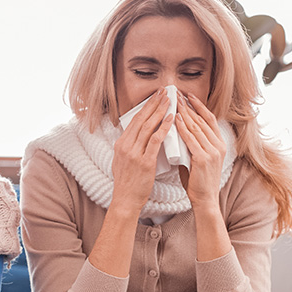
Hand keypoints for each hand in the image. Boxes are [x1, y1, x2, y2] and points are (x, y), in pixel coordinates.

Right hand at [110, 88, 174, 214]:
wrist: (126, 200)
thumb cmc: (127, 183)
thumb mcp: (122, 161)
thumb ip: (129, 148)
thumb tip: (136, 136)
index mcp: (120, 145)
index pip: (134, 121)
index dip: (145, 107)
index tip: (155, 97)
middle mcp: (125, 146)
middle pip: (141, 120)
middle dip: (153, 104)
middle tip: (164, 92)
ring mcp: (134, 154)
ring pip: (148, 127)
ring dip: (160, 112)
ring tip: (170, 100)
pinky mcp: (144, 162)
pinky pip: (155, 141)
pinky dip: (164, 128)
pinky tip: (171, 119)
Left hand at [174, 93, 226, 209]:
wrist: (204, 200)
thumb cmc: (197, 182)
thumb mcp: (196, 159)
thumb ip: (190, 146)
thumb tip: (176, 134)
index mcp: (219, 144)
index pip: (209, 119)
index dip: (198, 106)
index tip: (188, 95)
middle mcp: (218, 145)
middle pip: (202, 119)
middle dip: (189, 105)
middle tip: (177, 93)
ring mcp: (212, 151)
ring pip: (197, 126)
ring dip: (184, 112)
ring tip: (174, 101)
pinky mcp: (203, 159)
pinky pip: (191, 139)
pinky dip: (183, 128)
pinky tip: (176, 119)